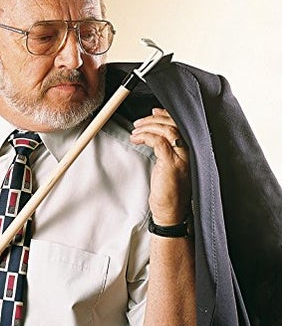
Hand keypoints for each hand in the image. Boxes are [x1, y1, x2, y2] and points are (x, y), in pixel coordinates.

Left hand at [130, 108, 190, 224]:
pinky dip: (146, 136)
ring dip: (148, 127)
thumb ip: (167, 149)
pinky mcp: (171, 165)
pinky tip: (137, 139)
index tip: (154, 112)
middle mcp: (189, 153)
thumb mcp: (169, 166)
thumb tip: (156, 134)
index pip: (181, 124)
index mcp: (190, 151)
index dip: (167, 115)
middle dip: (154, 119)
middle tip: (139, 122)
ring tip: (135, 130)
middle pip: (174, 124)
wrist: (172, 213)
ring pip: (166, 131)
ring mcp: (181, 158)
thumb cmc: (170, 192)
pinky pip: (158, 142)